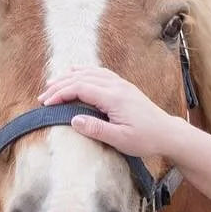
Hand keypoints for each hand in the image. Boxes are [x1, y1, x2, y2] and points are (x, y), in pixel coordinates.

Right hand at [40, 66, 179, 162]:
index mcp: (114, 97)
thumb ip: (96, 129)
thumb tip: (73, 120)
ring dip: (69, 78)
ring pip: (90, 73)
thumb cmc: (146, 139)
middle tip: (42, 97)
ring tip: (52, 85)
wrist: (168, 133)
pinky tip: (76, 72)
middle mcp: (117, 86)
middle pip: (81, 78)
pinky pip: (100, 73)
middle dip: (60, 86)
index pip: (80, 88)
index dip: (60, 94)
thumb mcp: (120, 139)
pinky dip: (84, 72)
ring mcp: (121, 84)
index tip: (46, 104)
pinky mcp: (124, 87)